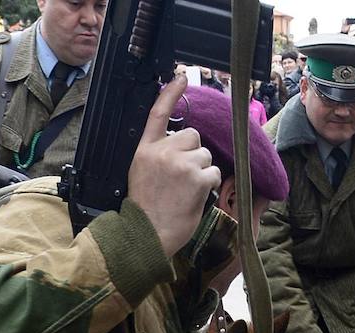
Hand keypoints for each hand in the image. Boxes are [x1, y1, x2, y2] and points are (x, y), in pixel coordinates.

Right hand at [128, 75, 221, 255]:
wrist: (148, 233)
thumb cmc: (147, 210)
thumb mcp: (141, 174)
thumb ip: (157, 155)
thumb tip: (179, 147)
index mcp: (145, 149)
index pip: (158, 114)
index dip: (171, 93)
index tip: (181, 77)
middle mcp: (162, 151)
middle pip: (192, 136)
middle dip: (194, 154)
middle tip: (183, 177)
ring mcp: (180, 163)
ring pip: (205, 155)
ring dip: (202, 170)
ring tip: (187, 190)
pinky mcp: (196, 178)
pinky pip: (213, 172)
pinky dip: (209, 184)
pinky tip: (196, 196)